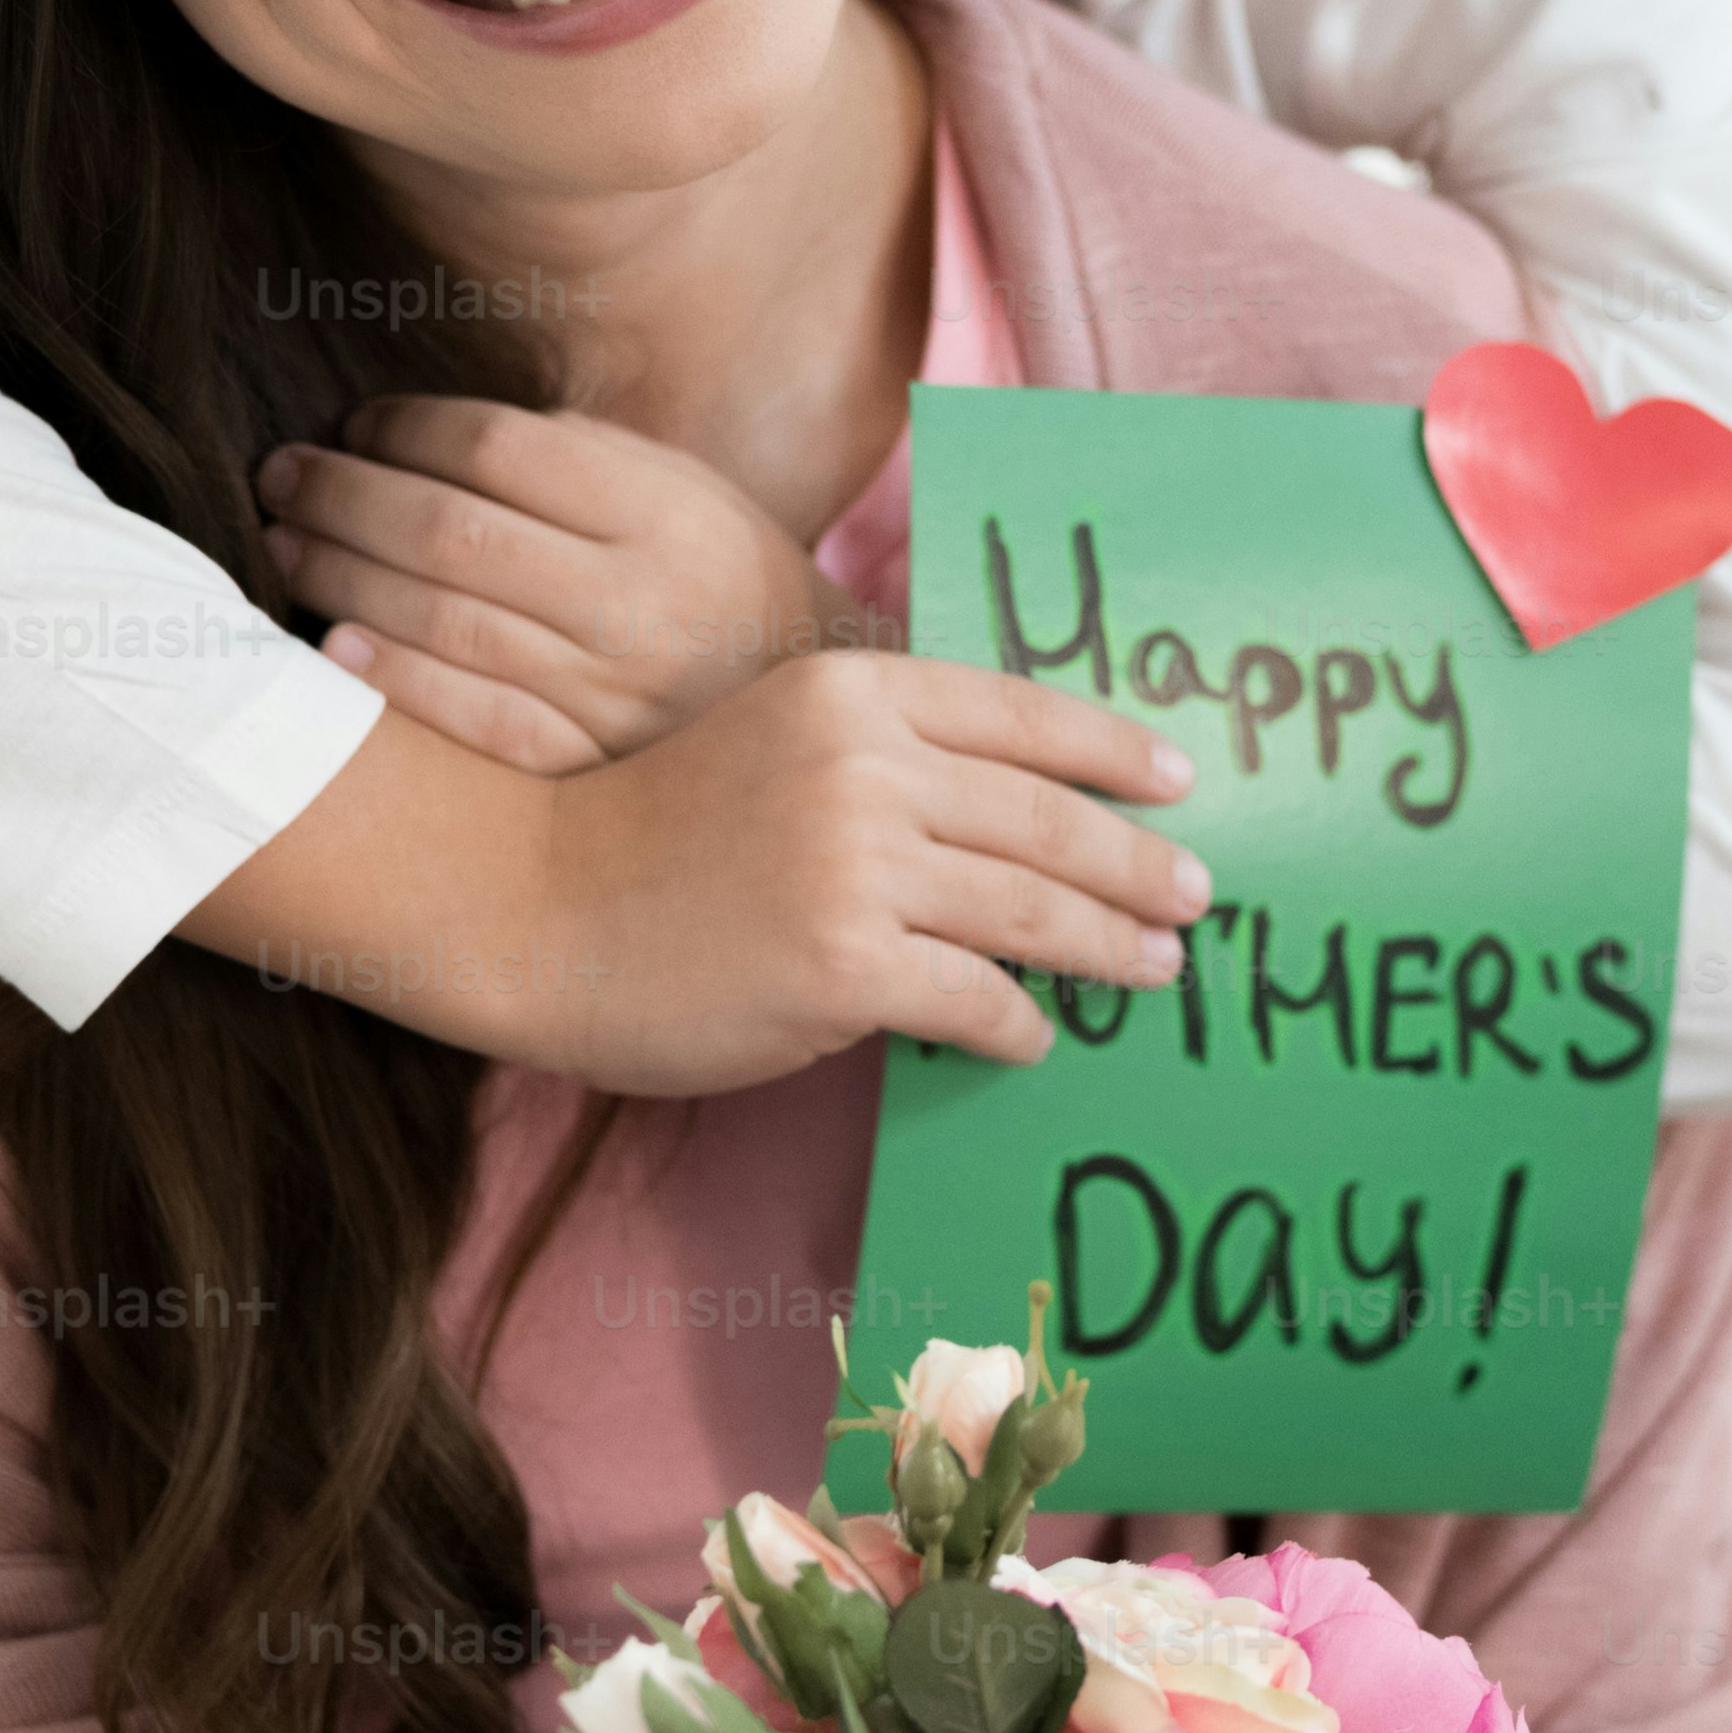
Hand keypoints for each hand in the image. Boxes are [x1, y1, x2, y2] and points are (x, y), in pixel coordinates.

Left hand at [262, 401, 835, 771]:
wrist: (810, 707)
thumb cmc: (719, 578)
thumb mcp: (684, 489)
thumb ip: (578, 452)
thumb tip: (427, 431)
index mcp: (664, 511)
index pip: (498, 448)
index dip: (403, 428)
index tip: (354, 424)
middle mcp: (641, 600)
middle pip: (452, 531)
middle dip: (344, 495)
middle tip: (283, 475)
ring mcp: (615, 692)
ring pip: (446, 621)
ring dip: (343, 575)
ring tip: (287, 544)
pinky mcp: (591, 766)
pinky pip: (475, 719)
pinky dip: (396, 681)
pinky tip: (336, 646)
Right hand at [527, 648, 1208, 1087]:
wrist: (536, 905)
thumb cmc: (658, 833)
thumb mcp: (775, 740)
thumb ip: (882, 752)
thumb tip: (1018, 807)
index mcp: (853, 693)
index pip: (1020, 713)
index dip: (1111, 750)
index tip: (1180, 781)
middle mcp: (864, 765)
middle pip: (1046, 818)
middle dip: (1136, 864)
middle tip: (1196, 896)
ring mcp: (855, 865)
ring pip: (1030, 910)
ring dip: (1108, 947)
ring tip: (1155, 967)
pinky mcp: (843, 964)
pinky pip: (974, 999)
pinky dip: (1017, 1025)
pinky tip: (1033, 1039)